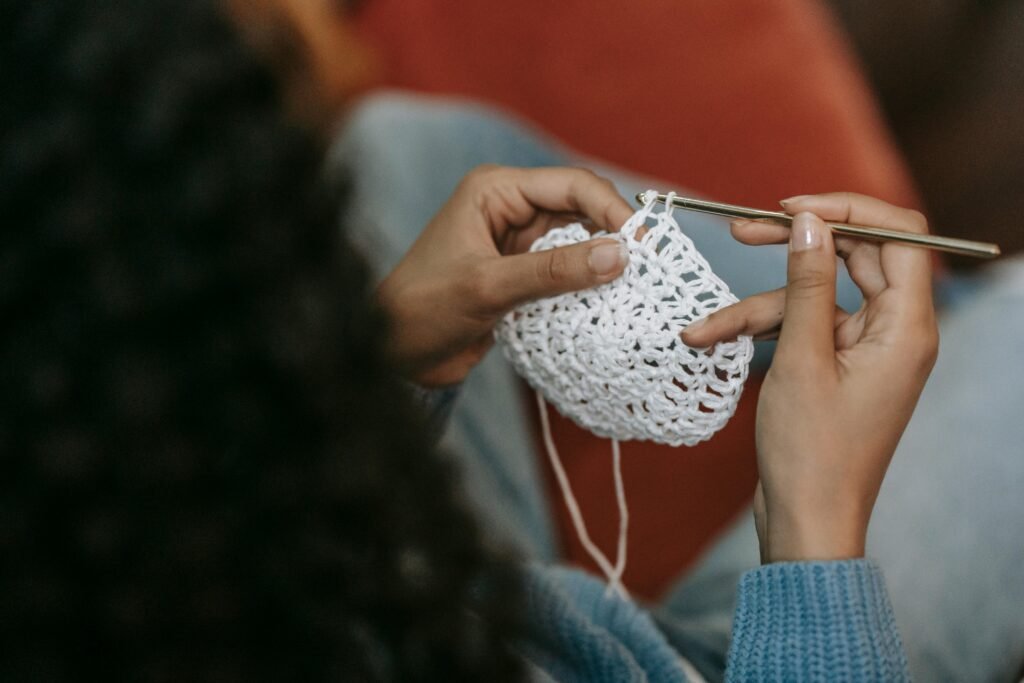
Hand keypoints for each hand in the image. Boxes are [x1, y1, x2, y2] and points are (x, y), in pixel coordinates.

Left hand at [377, 165, 632, 386]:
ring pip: (579, 242)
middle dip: (615, 232)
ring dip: (604, 261)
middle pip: (581, 209)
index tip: (644, 242)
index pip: (570, 184)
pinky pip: (567, 272)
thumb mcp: (489, 287)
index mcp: (495, 191)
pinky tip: (610, 300)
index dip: (612, 208)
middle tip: (651, 265)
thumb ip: (554, 271)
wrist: (392, 353)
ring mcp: (517, 244)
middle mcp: (510, 209)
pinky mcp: (522, 275)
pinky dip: (588, 284)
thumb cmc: (423, 308)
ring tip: (638, 284)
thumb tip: (619, 256)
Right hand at [682, 193, 938, 561]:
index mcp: (907, 327)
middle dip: (793, 244)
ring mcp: (866, 349)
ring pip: (815, 295)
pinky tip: (711, 340)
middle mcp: (895, 331)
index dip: (848, 210)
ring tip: (703, 326)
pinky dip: (760, 329)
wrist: (806, 522)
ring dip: (758, 303)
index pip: (899, 236)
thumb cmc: (812, 453)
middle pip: (852, 257)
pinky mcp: (838, 365)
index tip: (791, 207)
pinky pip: (802, 326)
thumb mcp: (802, 358)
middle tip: (741, 227)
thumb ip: (807, 283)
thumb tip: (811, 222)